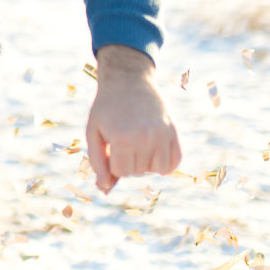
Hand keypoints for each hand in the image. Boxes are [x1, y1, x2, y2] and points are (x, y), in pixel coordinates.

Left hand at [85, 45, 182, 193]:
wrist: (128, 80)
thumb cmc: (106, 108)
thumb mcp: (94, 132)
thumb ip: (98, 162)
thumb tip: (105, 189)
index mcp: (123, 138)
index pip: (122, 172)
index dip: (113, 161)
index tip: (110, 145)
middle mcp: (146, 138)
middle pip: (139, 172)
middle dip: (128, 161)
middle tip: (123, 139)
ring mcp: (163, 134)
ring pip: (158, 170)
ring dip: (147, 162)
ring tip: (138, 144)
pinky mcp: (174, 131)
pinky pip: (176, 162)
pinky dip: (166, 163)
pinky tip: (155, 151)